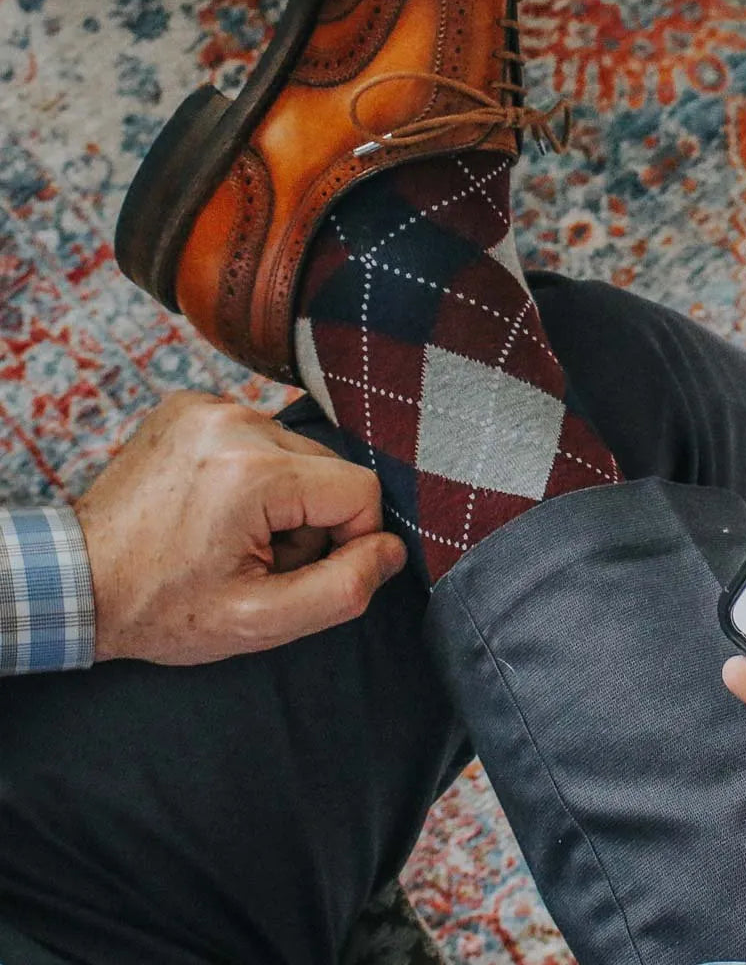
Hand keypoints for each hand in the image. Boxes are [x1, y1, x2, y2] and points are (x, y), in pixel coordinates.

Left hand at [75, 392, 406, 664]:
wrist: (75, 580)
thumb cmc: (163, 606)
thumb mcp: (262, 619)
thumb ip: (345, 588)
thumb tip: (392, 550)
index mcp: (252, 472)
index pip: (360, 490)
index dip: (348, 540)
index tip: (300, 569)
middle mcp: (233, 421)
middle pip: (329, 469)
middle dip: (309, 521)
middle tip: (257, 558)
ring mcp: (208, 405)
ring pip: (298, 453)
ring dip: (282, 499)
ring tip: (231, 535)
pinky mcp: (192, 404)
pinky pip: (261, 437)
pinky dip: (252, 475)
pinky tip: (215, 507)